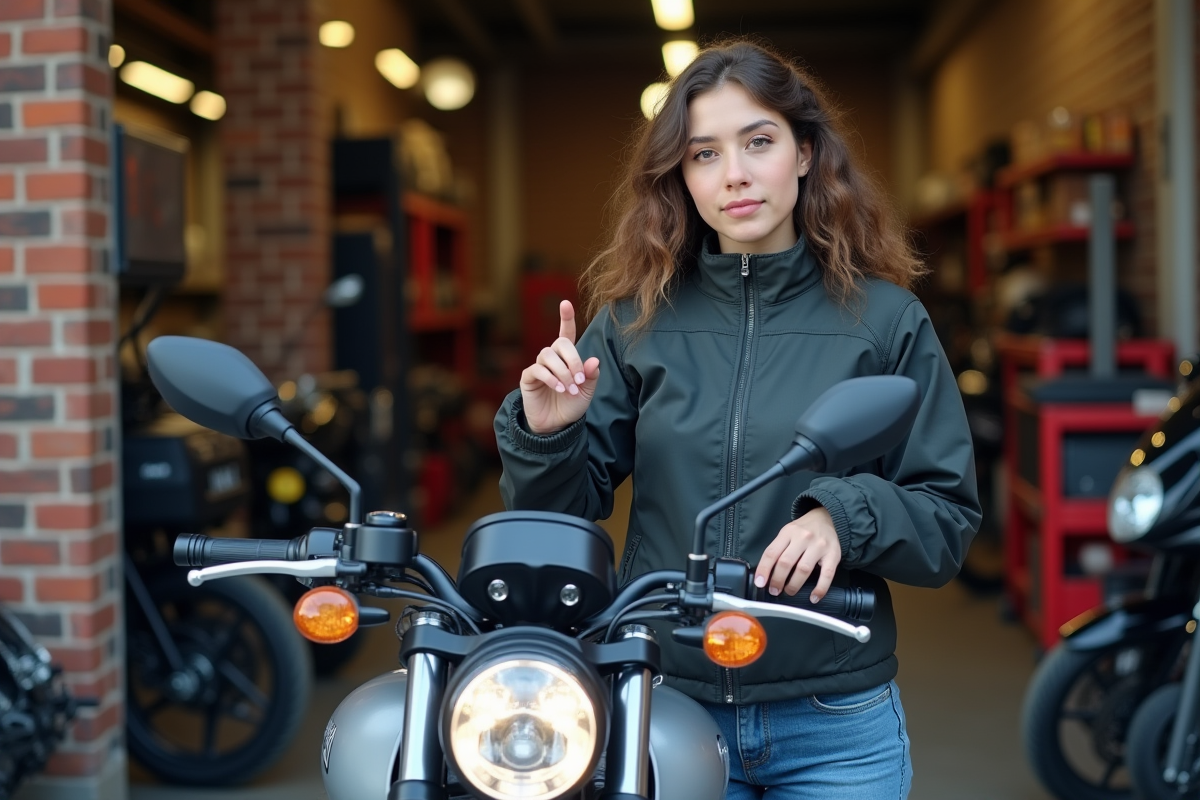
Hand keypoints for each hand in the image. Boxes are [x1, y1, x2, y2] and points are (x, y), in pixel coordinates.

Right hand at [519, 300, 600, 434]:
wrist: (556, 426)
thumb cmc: (571, 405)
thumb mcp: (587, 391)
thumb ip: (591, 375)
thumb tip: (593, 360)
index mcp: (567, 358)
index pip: (566, 333)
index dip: (566, 318)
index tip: (565, 303)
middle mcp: (551, 358)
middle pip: (559, 343)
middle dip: (573, 360)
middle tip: (579, 379)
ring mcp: (538, 367)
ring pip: (547, 355)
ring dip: (562, 372)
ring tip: (569, 388)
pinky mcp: (528, 378)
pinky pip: (537, 369)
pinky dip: (550, 378)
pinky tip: (559, 389)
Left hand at [754, 506, 840, 602]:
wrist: (828, 518)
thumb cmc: (804, 530)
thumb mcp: (788, 532)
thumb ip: (778, 549)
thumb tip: (765, 573)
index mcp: (788, 532)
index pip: (772, 552)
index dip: (764, 569)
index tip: (760, 583)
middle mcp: (803, 538)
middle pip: (786, 562)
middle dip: (777, 580)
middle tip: (774, 590)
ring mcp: (819, 546)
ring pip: (803, 569)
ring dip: (793, 585)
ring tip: (789, 591)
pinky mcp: (833, 555)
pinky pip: (826, 575)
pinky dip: (820, 589)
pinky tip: (813, 597)